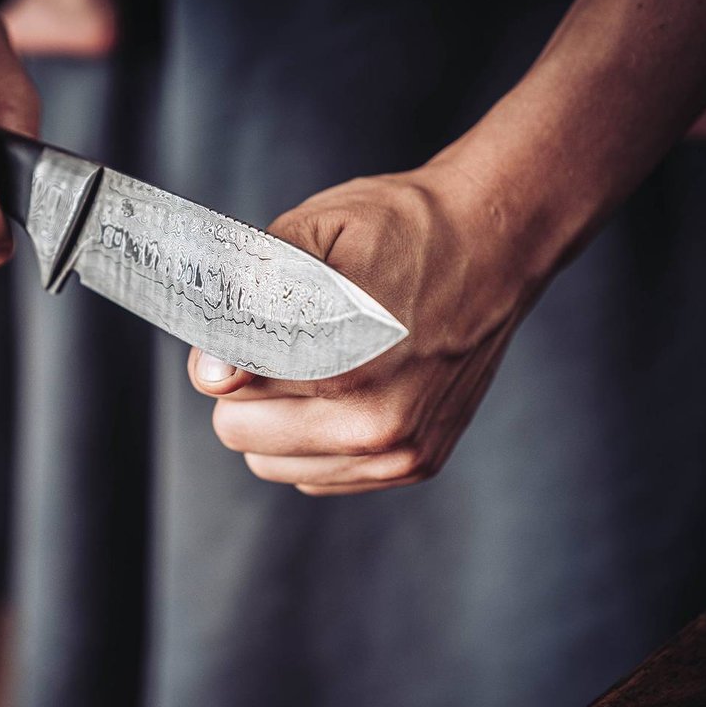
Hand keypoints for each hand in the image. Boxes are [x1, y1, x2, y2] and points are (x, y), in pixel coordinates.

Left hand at [188, 163, 539, 495]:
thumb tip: (211, 373)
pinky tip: (348, 389)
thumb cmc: (401, 230)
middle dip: (246, 388)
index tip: (243, 323)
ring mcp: (399, 450)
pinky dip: (316, 441)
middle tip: (285, 339)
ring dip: (278, 420)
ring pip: (273, 463)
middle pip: (240, 433)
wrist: (495, 242)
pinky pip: (318, 476)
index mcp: (340, 363)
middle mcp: (372, 422)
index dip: (224, 350)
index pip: (224, 390)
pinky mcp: (417, 463)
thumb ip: (245, 299)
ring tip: (319, 363)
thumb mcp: (310, 234)